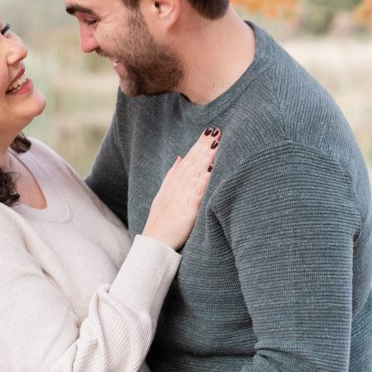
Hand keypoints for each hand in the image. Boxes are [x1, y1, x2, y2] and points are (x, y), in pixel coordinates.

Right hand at [142, 126, 220, 249]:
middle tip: (216, 130)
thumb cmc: (161, 220)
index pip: (188, 159)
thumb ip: (172, 175)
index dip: (199, 145)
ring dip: (206, 158)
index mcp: (174, 182)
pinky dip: (203, 181)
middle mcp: (177, 186)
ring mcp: (182, 197)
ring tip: (216, 143)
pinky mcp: (187, 210)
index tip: (209, 131)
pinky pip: (197, 193)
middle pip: (193, 162)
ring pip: (195, 173)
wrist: (154, 241)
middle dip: (204, 145)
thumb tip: (180, 157)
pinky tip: (212, 170)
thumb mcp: (164, 194)